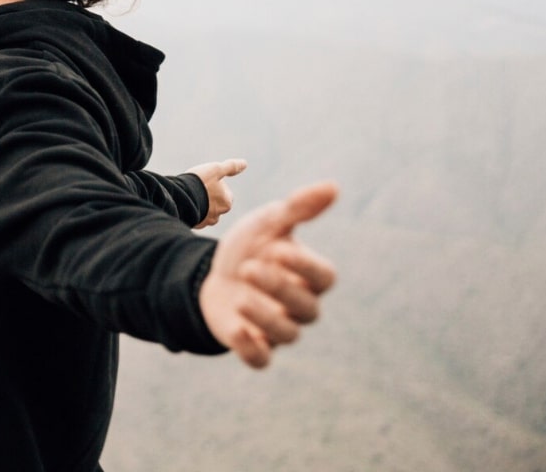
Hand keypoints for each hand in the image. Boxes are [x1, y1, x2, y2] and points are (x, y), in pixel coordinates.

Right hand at [185, 158, 247, 227]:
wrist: (180, 197)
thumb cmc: (199, 182)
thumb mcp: (216, 169)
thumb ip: (231, 167)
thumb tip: (244, 163)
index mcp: (227, 203)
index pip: (226, 193)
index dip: (217, 185)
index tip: (207, 181)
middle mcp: (219, 215)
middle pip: (216, 203)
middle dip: (209, 197)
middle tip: (198, 188)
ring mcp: (206, 221)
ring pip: (206, 211)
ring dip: (201, 205)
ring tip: (191, 195)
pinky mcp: (194, 224)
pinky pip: (196, 217)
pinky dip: (193, 211)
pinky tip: (186, 203)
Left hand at [198, 180, 337, 369]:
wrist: (212, 272)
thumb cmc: (252, 247)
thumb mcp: (269, 223)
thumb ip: (298, 208)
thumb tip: (333, 187)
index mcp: (308, 275)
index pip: (323, 278)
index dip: (306, 266)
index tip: (279, 249)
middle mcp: (299, 305)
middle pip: (307, 308)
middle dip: (279, 289)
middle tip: (249, 268)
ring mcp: (277, 327)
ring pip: (288, 335)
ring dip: (265, 318)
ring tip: (240, 296)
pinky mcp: (254, 344)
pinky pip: (262, 359)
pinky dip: (252, 350)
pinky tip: (237, 329)